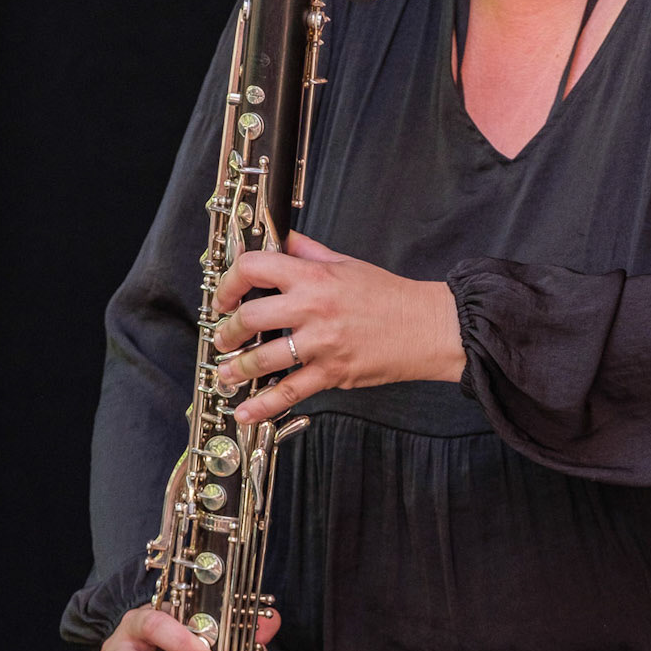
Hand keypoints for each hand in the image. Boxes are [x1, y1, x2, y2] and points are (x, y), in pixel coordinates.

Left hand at [210, 231, 464, 427]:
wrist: (427, 326)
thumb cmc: (389, 296)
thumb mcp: (346, 263)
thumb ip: (308, 252)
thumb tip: (280, 239)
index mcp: (314, 276)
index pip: (255, 268)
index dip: (230, 281)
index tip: (224, 296)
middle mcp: (313, 308)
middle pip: (250, 317)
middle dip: (228, 330)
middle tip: (223, 338)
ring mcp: (321, 343)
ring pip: (263, 358)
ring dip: (237, 368)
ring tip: (226, 372)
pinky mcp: (332, 372)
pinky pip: (290, 391)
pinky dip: (264, 405)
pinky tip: (246, 411)